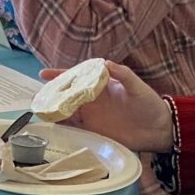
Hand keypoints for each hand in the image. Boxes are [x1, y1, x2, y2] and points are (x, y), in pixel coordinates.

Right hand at [36, 60, 173, 152]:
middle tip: (36, 97)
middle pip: (67, 95)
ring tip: (39, 112)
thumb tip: (106, 62)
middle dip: (51, 95)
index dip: (60, 75)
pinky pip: (74, 129)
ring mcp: (92, 117)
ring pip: (67, 112)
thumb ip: (123, 74)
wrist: (158, 129)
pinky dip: (63, 128)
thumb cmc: (149, 104)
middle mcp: (93, 100)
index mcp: (101, 86)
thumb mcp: (137, 86)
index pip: (77, 77)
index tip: (44, 74)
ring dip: (54, 111)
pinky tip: (52, 127)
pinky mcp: (94, 132)